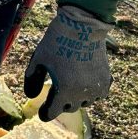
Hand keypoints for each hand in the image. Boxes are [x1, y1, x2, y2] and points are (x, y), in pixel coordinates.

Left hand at [24, 5, 111, 120]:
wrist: (82, 25)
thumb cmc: (56, 41)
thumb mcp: (38, 59)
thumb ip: (32, 79)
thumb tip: (31, 96)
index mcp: (63, 90)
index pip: (53, 112)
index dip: (46, 113)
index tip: (43, 113)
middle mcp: (81, 93)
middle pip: (69, 107)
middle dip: (61, 102)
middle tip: (56, 94)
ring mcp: (96, 87)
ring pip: (84, 102)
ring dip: (76, 97)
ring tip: (70, 86)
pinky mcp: (106, 79)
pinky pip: (98, 94)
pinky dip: (91, 92)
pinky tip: (84, 84)